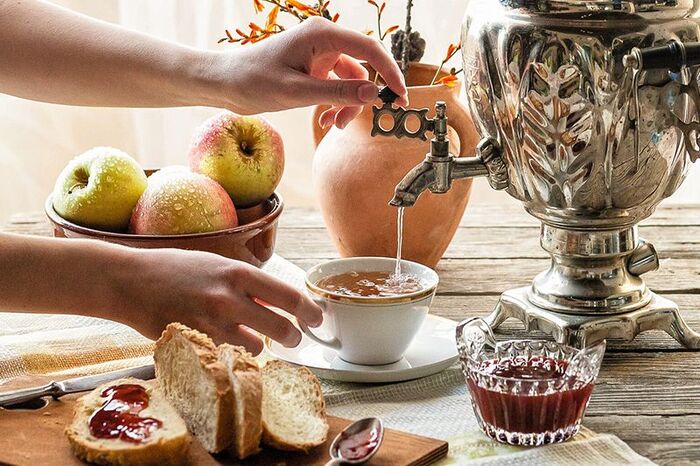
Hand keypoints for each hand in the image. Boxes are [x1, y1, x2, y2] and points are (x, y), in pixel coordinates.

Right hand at [119, 247, 321, 354]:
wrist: (129, 281)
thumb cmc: (175, 269)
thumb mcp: (216, 265)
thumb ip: (247, 284)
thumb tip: (279, 302)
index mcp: (237, 273)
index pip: (287, 295)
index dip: (308, 310)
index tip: (316, 317)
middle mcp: (228, 299)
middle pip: (280, 328)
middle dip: (293, 336)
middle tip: (293, 337)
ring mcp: (211, 324)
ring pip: (254, 347)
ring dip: (256, 345)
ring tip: (246, 335)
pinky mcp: (194, 343)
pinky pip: (226, 355)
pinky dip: (229, 352)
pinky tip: (220, 340)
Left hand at [213, 17, 408, 128]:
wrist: (226, 83)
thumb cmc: (253, 81)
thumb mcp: (298, 92)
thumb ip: (338, 93)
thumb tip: (374, 93)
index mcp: (321, 35)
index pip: (369, 50)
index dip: (389, 73)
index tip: (400, 97)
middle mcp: (324, 39)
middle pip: (363, 67)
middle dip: (363, 96)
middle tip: (361, 121)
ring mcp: (320, 52)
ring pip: (351, 80)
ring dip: (348, 104)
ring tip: (333, 126)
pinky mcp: (314, 66)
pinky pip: (338, 84)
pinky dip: (336, 103)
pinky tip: (326, 120)